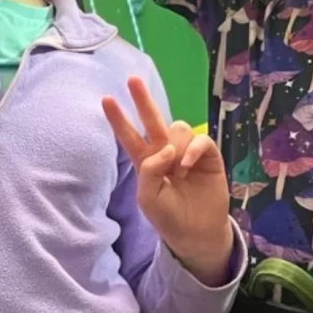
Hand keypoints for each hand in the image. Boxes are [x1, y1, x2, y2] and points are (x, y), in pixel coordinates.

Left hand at [103, 76, 232, 285]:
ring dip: (176, 146)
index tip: (105, 99)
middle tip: (132, 79)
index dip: (118, 119)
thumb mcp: (148, 199)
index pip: (128, 136)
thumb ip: (149, 171)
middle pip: (152, 119)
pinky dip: (192, 149)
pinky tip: (187, 165)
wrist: (196, 233)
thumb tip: (166, 148)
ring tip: (178, 172)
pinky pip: (200, 139)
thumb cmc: (168, 216)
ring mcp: (186, 152)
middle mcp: (165, 151)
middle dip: (142, 99)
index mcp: (145, 161)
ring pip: (178, 128)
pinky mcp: (207, 155)